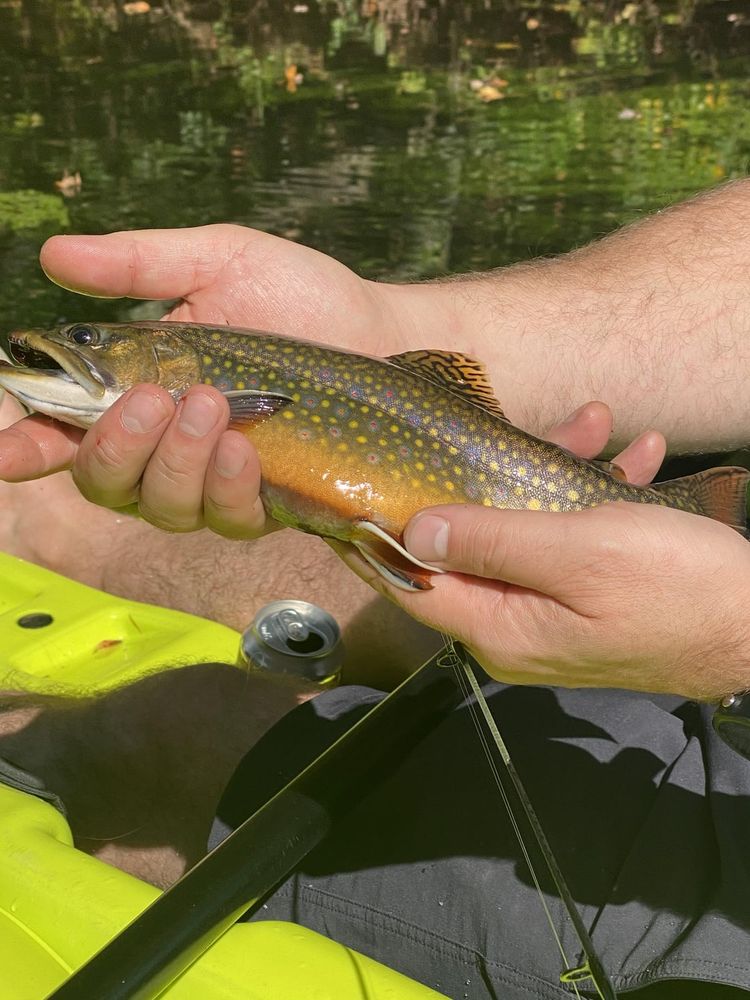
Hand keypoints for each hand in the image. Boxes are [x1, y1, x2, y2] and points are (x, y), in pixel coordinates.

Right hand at [0, 225, 426, 531]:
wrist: (381, 331)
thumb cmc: (300, 296)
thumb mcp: (219, 262)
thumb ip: (141, 265)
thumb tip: (54, 256)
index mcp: (140, 393)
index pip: (65, 434)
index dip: (25, 448)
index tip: (5, 450)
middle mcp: (169, 448)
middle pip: (105, 482)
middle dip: (114, 447)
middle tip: (150, 398)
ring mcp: (218, 482)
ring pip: (162, 506)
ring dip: (173, 463)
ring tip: (207, 406)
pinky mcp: (269, 502)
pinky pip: (230, 518)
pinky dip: (227, 486)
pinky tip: (244, 450)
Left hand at [336, 407, 749, 700]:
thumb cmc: (680, 591)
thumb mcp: (581, 552)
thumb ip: (493, 541)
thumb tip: (417, 529)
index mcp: (501, 628)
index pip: (410, 583)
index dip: (373, 538)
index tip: (344, 490)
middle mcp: (517, 626)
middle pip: (472, 545)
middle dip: (489, 479)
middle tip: (511, 423)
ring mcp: (556, 612)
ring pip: (530, 530)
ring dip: (560, 472)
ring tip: (598, 422)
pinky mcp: (593, 597)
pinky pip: (576, 540)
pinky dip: (600, 495)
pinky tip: (637, 455)